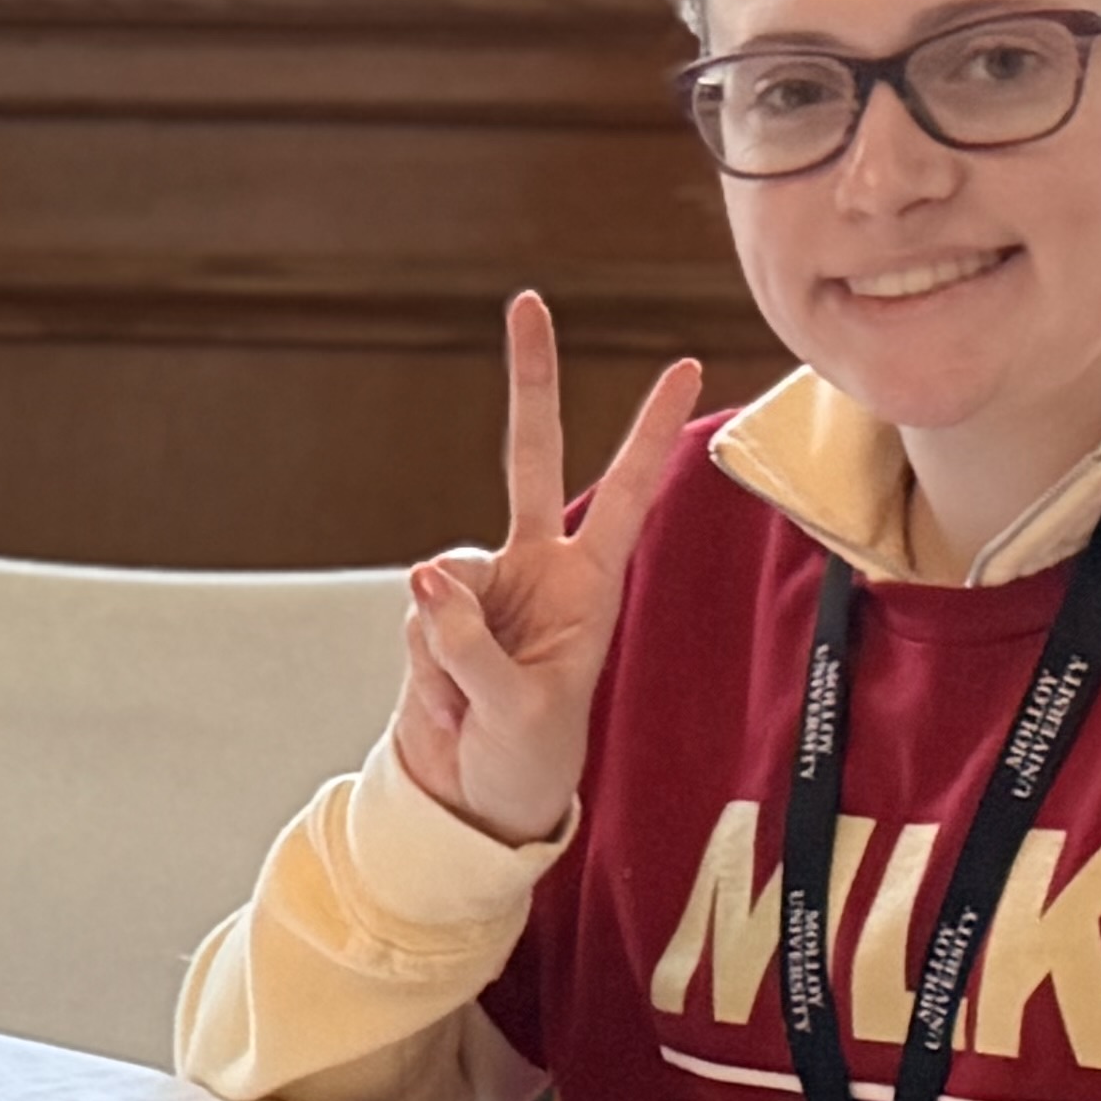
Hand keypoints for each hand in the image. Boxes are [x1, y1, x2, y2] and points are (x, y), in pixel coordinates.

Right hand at [391, 295, 702, 847]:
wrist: (471, 797)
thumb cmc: (527, 756)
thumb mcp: (518, 706)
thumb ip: (472, 639)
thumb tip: (425, 575)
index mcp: (591, 584)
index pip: (624, 492)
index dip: (646, 431)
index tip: (684, 365)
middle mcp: (539, 568)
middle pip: (530, 456)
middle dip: (530, 381)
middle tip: (529, 304)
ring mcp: (482, 587)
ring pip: (447, 573)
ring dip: (449, 641)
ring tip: (472, 697)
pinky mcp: (433, 613)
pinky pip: (415, 612)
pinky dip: (424, 657)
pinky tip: (444, 693)